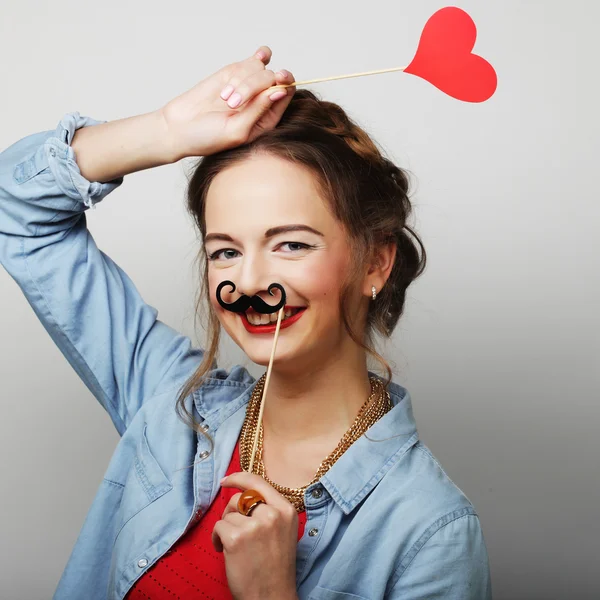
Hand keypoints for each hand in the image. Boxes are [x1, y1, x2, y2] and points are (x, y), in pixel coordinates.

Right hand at [159, 45, 294, 160]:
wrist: (180, 127)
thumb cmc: (209, 138)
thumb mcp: (238, 130)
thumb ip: (259, 110)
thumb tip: (280, 90)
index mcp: (267, 120)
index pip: (286, 96)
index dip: (285, 85)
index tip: (276, 83)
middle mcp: (261, 102)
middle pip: (273, 79)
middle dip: (255, 86)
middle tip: (232, 103)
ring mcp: (249, 86)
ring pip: (261, 69)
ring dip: (243, 80)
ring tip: (225, 98)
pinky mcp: (234, 74)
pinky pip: (252, 62)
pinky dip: (249, 64)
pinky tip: (241, 73)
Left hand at [213, 471, 298, 599]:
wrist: (272, 596)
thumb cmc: (275, 566)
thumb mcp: (283, 530)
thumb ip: (269, 509)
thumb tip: (244, 493)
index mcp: (286, 509)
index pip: (259, 481)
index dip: (239, 478)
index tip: (226, 480)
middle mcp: (272, 513)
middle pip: (240, 498)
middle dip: (231, 511)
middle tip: (233, 528)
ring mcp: (255, 525)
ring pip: (228, 514)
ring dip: (225, 528)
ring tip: (232, 546)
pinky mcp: (237, 537)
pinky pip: (218, 527)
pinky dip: (216, 539)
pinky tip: (223, 551)